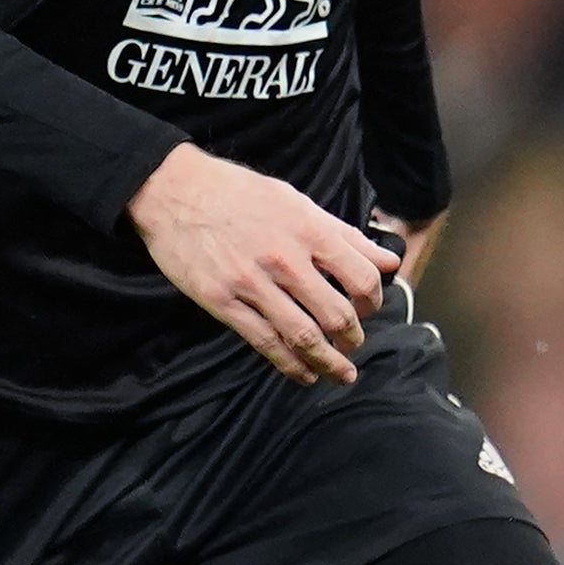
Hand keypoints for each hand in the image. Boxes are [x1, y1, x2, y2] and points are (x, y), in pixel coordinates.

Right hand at [129, 141, 394, 382]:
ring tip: (342, 374)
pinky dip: (290, 365)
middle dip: (353, 337)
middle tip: (355, 344)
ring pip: (303, 335)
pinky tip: (304, 374)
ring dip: (329, 361)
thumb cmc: (239, 193)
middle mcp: (285, 260)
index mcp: (309, 231)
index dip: (373, 301)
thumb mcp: (297, 202)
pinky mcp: (222, 301)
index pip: (362, 277)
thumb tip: (389, 260)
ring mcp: (252, 283)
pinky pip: (264, 342)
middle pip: (336, 313)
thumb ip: (345, 235)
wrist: (174, 190)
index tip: (371, 309)